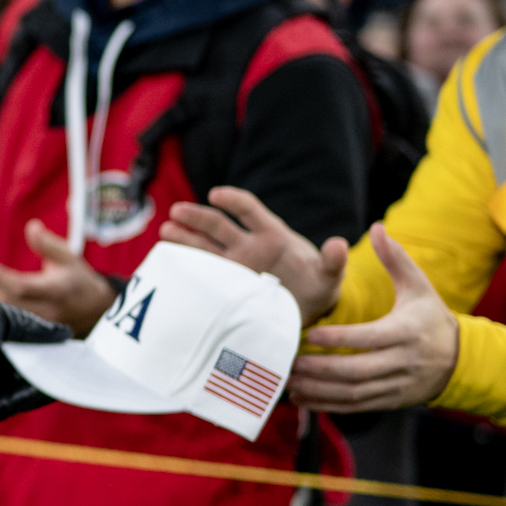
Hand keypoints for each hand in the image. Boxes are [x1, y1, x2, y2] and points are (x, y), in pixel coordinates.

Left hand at [0, 221, 118, 334]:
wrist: (92, 311)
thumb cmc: (77, 280)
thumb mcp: (68, 257)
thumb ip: (48, 244)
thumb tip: (32, 227)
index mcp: (55, 290)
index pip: (20, 286)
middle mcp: (44, 311)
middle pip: (4, 302)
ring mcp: (35, 325)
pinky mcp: (27, 332)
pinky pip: (1, 319)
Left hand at [0, 293, 70, 427]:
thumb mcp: (2, 318)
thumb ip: (34, 328)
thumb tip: (64, 334)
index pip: (25, 359)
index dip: (50, 355)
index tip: (76, 351)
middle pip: (29, 378)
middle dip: (56, 370)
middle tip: (87, 363)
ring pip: (27, 391)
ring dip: (53, 382)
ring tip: (81, 370)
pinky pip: (18, 402)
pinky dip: (39, 393)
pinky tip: (60, 381)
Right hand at [160, 185, 347, 326]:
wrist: (306, 311)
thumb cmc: (318, 287)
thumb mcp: (329, 276)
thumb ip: (333, 262)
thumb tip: (339, 244)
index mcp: (272, 236)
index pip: (249, 210)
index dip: (233, 200)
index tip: (216, 195)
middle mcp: (248, 245)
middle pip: (219, 225)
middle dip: (198, 217)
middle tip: (177, 212)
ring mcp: (234, 264)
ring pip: (204, 246)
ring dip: (184, 237)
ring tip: (166, 233)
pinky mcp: (225, 283)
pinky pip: (202, 270)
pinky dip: (185, 264)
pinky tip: (167, 261)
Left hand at [294, 226, 460, 412]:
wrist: (461, 360)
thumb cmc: (431, 317)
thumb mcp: (419, 286)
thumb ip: (396, 259)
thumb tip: (377, 227)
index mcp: (407, 332)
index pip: (370, 338)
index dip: (340, 340)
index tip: (311, 335)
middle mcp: (403, 362)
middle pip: (359, 371)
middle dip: (323, 370)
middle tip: (291, 363)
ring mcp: (398, 385)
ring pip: (355, 393)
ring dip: (320, 391)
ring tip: (290, 382)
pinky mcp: (391, 402)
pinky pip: (357, 407)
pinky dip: (328, 406)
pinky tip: (302, 398)